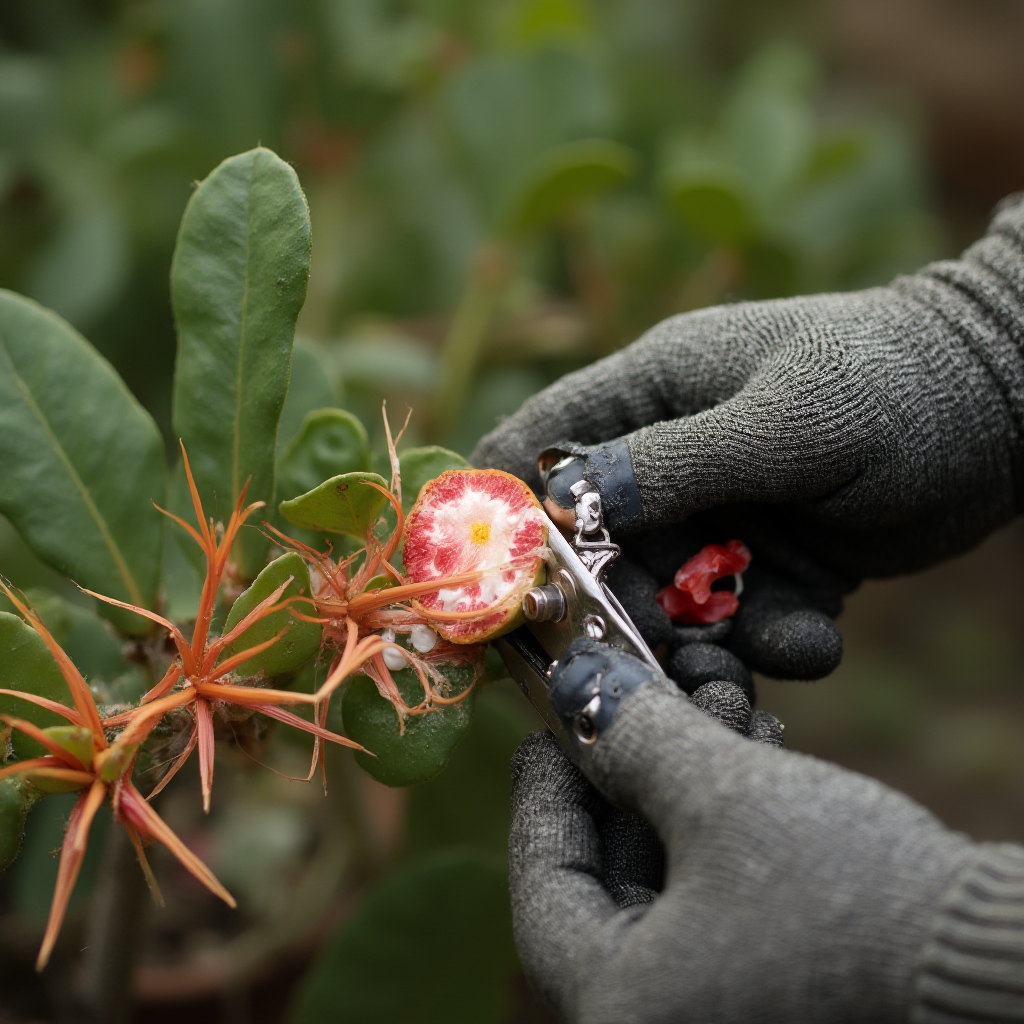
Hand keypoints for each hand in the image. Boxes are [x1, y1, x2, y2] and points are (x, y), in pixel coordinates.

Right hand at [472, 196, 1023, 680]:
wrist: (1008, 404)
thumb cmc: (893, 380)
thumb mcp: (785, 420)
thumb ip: (675, 463)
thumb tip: (560, 500)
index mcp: (651, 394)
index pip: (539, 445)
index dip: (501, 512)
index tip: (499, 585)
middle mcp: (669, 459)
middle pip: (594, 549)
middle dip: (613, 608)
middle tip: (645, 656)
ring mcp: (719, 514)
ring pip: (664, 598)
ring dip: (695, 642)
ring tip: (739, 673)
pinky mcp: (768, 563)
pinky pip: (737, 620)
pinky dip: (765, 642)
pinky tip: (814, 641)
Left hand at [510, 643, 974, 1023]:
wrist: (992, 966)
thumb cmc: (851, 899)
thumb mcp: (724, 797)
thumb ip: (633, 736)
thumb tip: (580, 683)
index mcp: (618, 1010)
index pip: (544, 884)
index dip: (543, 788)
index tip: (553, 719)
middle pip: (608, 876)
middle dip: (632, 771)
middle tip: (635, 698)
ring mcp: (716, 1011)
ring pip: (670, 877)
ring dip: (687, 784)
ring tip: (719, 704)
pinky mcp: (770, 991)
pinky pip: (718, 898)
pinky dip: (725, 826)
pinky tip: (753, 751)